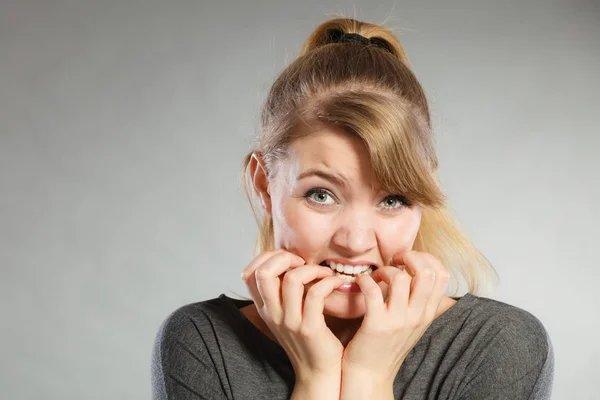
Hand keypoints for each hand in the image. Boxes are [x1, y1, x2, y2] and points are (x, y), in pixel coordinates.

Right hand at [241, 249, 345, 382]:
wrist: (319, 372)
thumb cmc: (308, 338)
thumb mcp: (287, 314)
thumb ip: (282, 292)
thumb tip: (288, 261)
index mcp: (265, 308)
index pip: (249, 273)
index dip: (267, 257)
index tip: (290, 260)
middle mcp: (273, 314)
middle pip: (264, 272)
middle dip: (285, 257)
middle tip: (304, 263)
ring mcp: (289, 322)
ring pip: (292, 279)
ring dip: (313, 268)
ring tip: (325, 273)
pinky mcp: (309, 328)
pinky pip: (315, 293)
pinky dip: (328, 281)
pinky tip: (336, 282)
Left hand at [341, 250, 449, 390]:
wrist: (370, 375)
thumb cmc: (386, 345)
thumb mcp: (412, 323)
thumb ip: (419, 301)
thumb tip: (422, 272)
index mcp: (427, 313)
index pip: (441, 274)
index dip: (425, 258)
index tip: (407, 260)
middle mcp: (417, 316)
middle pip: (427, 272)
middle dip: (409, 257)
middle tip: (393, 261)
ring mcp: (398, 321)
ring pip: (400, 278)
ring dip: (383, 269)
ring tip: (375, 276)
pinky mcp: (376, 325)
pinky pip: (373, 291)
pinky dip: (364, 280)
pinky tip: (360, 283)